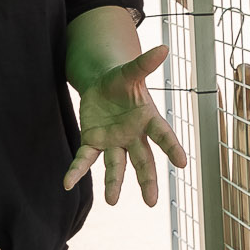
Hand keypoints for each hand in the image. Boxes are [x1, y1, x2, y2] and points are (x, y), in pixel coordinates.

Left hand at [65, 45, 187, 205]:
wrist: (102, 85)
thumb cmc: (122, 80)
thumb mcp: (131, 71)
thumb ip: (145, 64)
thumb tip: (163, 47)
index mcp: (147, 118)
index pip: (163, 135)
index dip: (172, 148)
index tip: (182, 163)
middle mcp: (133, 135)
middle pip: (142, 160)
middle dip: (146, 180)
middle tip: (151, 201)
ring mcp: (113, 142)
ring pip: (115, 166)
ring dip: (113, 183)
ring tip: (111, 201)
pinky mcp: (93, 143)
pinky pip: (85, 159)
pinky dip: (76, 171)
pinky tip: (67, 183)